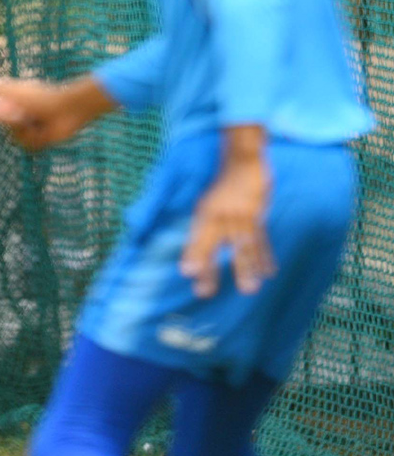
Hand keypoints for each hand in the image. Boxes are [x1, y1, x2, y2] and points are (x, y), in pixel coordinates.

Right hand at [0, 75, 114, 150]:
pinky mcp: (39, 142)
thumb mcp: (12, 90)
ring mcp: (30, 130)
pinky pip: (28, 146)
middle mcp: (21, 117)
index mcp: (13, 105)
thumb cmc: (40, 97)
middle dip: (12, 121)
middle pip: (4, 127)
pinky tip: (44, 130)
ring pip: (15, 137)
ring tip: (37, 121)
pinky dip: (35, 138)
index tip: (8, 108)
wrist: (65, 109)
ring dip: (24, 129)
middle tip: (23, 114)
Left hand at [180, 127, 274, 297]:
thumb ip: (201, 231)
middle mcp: (221, 216)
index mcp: (205, 213)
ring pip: (243, 248)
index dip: (192, 254)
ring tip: (249, 289)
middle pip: (215, 247)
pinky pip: (262, 241)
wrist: (244, 164)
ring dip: (246, 270)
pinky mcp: (258, 217)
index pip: (197, 238)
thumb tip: (193, 258)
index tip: (187, 273)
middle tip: (207, 292)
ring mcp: (241, 217)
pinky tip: (268, 272)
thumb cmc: (222, 189)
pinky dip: (265, 258)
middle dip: (211, 270)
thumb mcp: (206, 206)